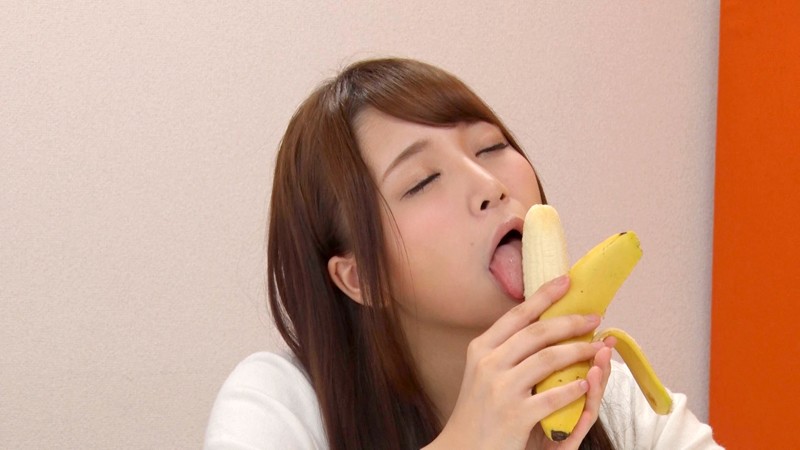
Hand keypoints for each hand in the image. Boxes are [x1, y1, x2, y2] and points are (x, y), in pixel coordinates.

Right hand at [426, 275, 611, 449]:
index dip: (544, 296)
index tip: (566, 281)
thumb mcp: (483, 372)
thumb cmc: (478, 409)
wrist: (463, 448)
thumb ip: (506, 350)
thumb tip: (540, 324)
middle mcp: (489, 363)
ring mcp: (501, 389)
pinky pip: (553, 396)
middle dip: (571, 322)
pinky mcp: (515, 415)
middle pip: (538, 333)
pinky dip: (573, 388)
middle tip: (594, 318)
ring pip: (549, 360)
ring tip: (597, 348)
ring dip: (579, 352)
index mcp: (482, 348)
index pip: (517, 315)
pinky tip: (586, 384)